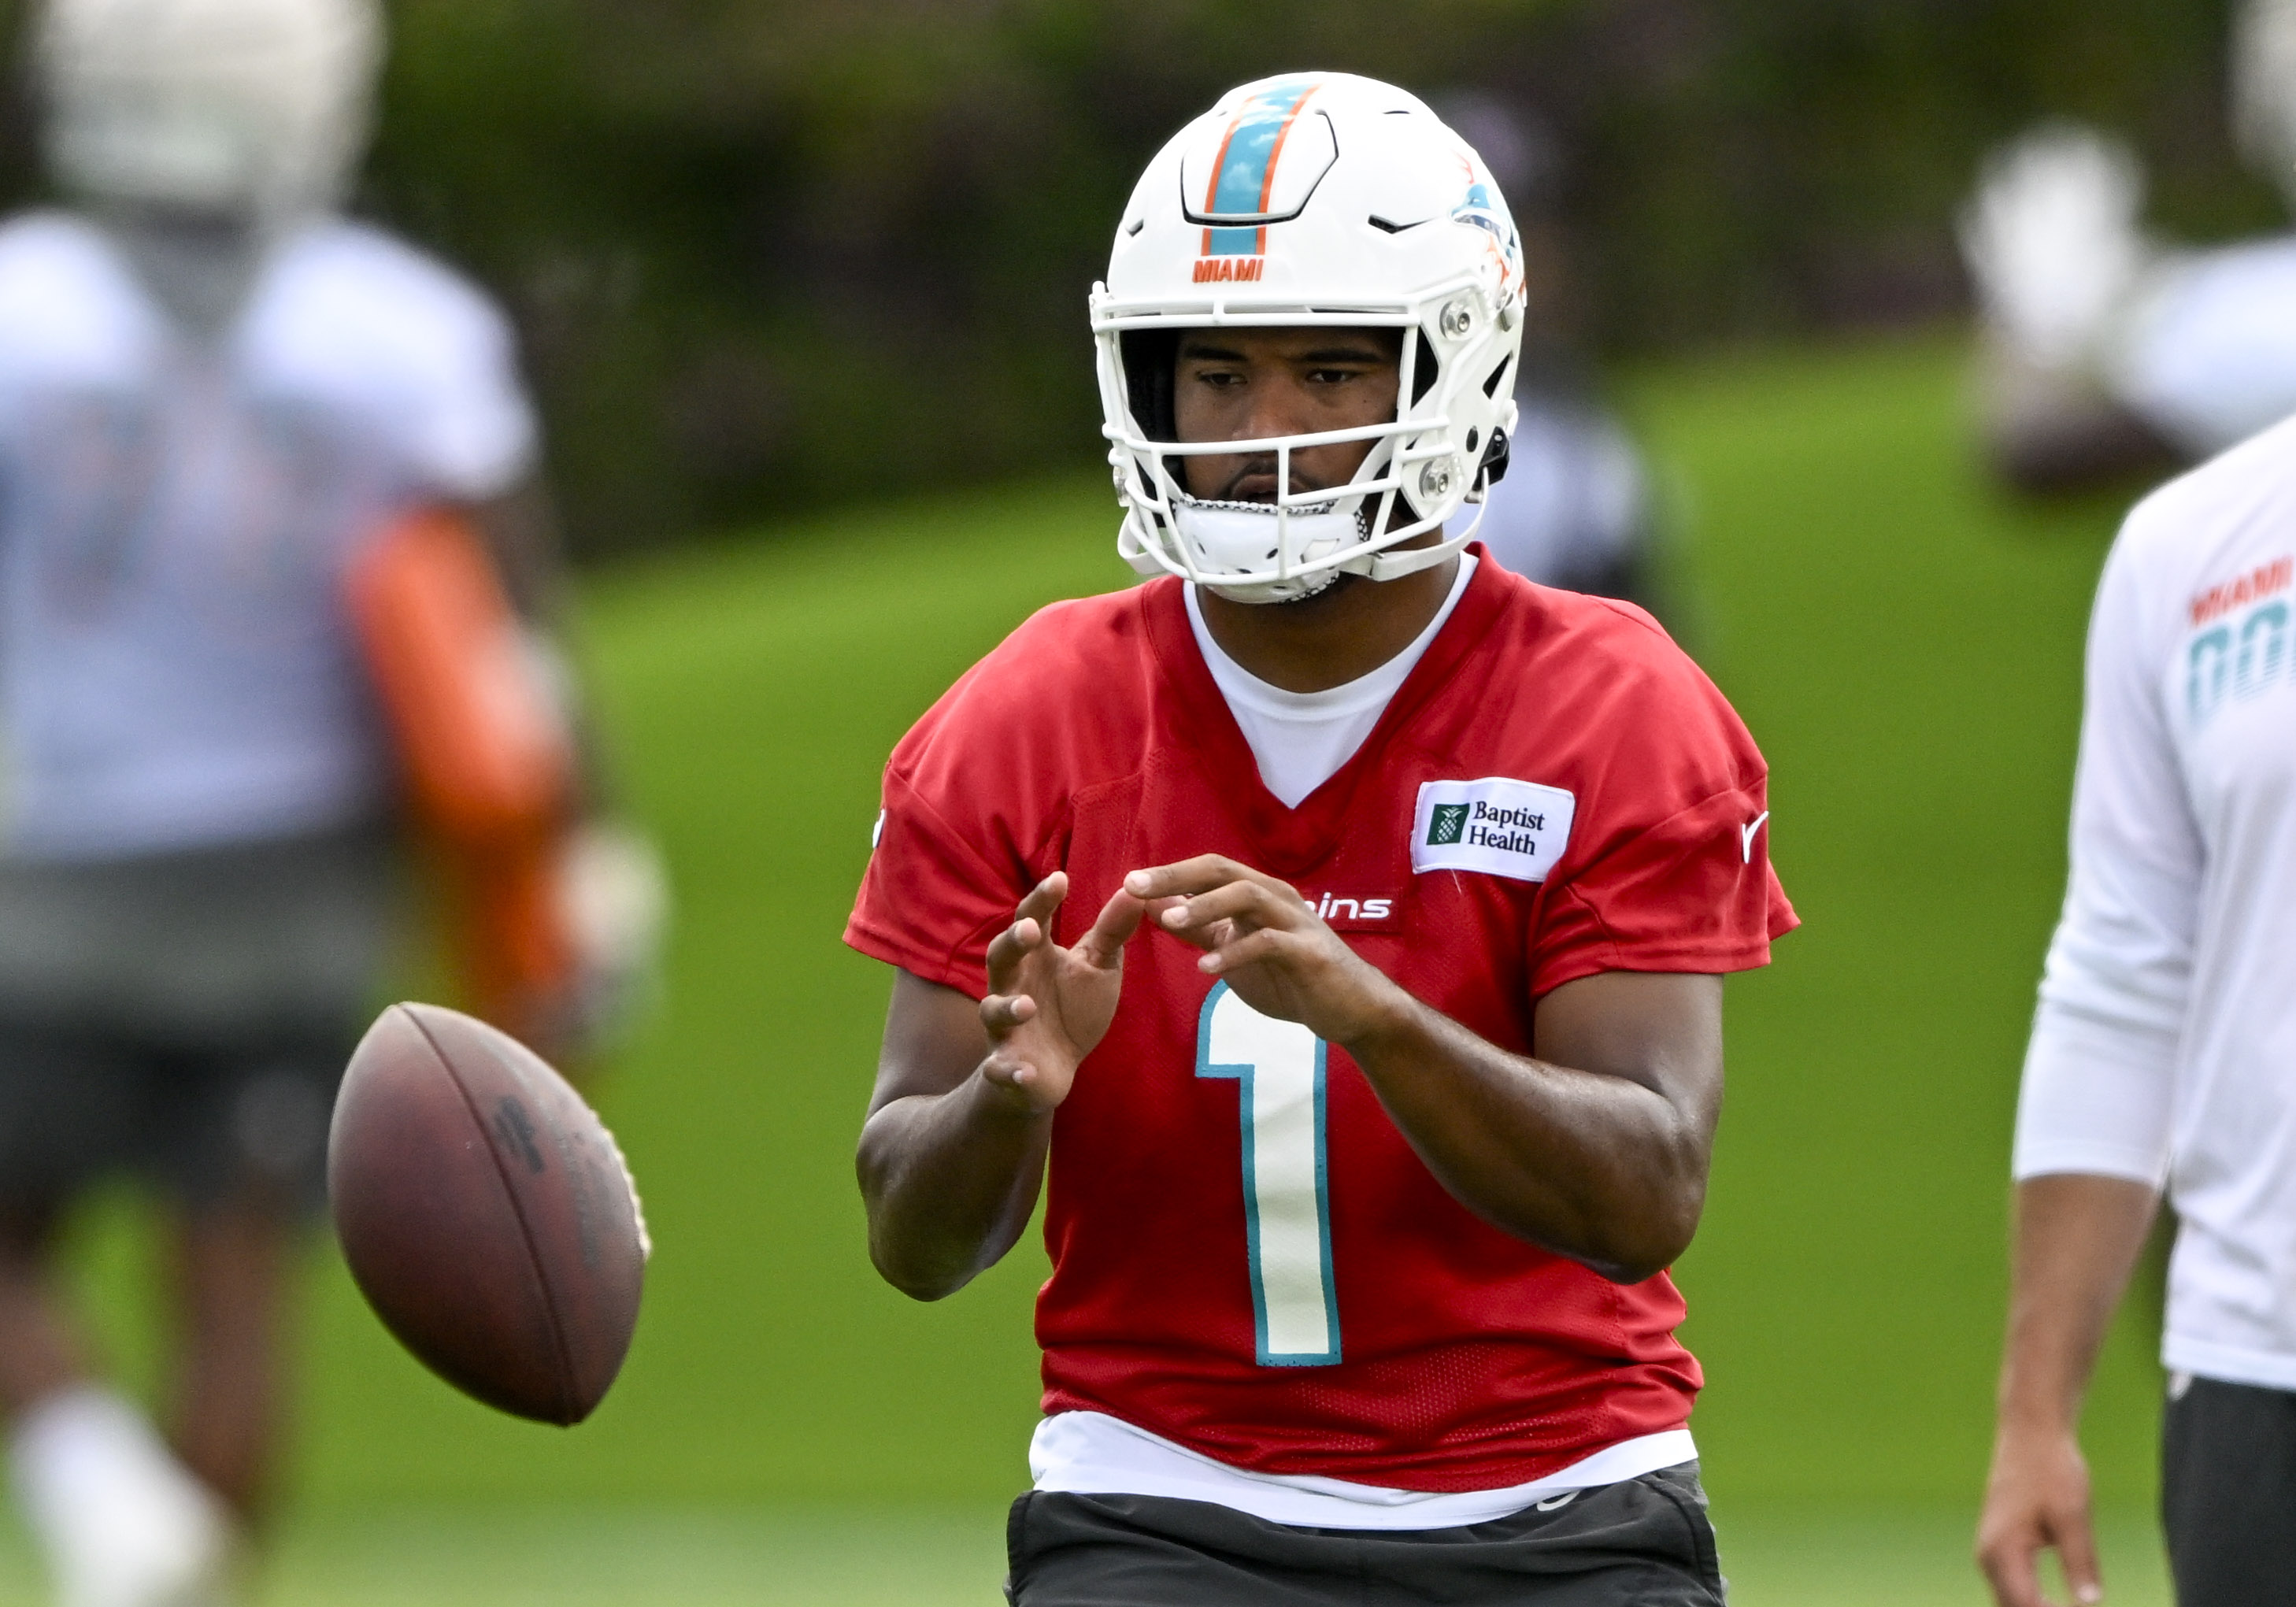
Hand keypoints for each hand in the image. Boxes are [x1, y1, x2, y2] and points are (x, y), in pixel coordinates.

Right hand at [978, 873, 1146, 1114]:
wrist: (1053, 1069)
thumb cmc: (1073, 1009)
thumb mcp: (1098, 967)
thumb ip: (1112, 931)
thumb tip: (1136, 889)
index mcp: (1035, 957)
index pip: (1032, 919)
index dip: (1042, 899)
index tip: (1061, 878)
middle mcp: (1012, 985)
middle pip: (1000, 957)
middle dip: (1012, 943)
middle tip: (1030, 930)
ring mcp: (1006, 1026)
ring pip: (992, 1010)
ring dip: (1007, 1008)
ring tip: (1028, 1006)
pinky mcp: (1006, 1066)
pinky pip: (999, 1068)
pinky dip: (1009, 1071)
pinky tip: (1025, 1071)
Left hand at [1125, 856, 1410, 1046]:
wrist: (1350, 1008)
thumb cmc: (1290, 976)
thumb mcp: (1235, 949)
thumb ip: (1200, 928)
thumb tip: (1154, 906)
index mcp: (1257, 893)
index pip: (1208, 870)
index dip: (1169, 873)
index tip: (1129, 883)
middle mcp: (1276, 897)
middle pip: (1222, 872)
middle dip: (1177, 877)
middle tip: (1136, 887)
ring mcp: (1295, 921)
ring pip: (1247, 896)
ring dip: (1205, 907)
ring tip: (1169, 922)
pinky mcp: (1309, 952)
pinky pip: (1269, 943)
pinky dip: (1236, 953)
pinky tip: (1206, 968)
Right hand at [1976, 1425, 2103, 1606]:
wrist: (2031, 1434)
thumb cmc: (2051, 1470)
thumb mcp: (2072, 1516)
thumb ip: (2080, 1563)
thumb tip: (2091, 1604)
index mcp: (2002, 1552)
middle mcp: (1989, 1558)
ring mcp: (1992, 1553)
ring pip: (2010, 1603)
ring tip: (2071, 1606)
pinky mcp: (2002, 1547)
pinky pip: (2012, 1589)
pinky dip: (2032, 1602)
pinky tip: (2057, 1603)